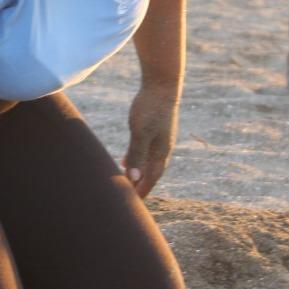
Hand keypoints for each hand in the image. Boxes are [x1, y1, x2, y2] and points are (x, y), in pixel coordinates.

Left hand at [123, 82, 178, 197]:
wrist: (162, 84)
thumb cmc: (150, 107)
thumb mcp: (140, 132)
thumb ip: (137, 154)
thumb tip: (135, 178)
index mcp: (161, 152)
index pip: (152, 178)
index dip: (143, 191)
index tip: (134, 203)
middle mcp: (163, 148)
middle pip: (152, 173)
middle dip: (141, 185)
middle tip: (129, 198)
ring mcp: (160, 138)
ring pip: (148, 162)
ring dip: (138, 174)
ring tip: (127, 183)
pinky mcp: (155, 129)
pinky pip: (146, 151)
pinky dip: (136, 160)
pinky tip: (125, 161)